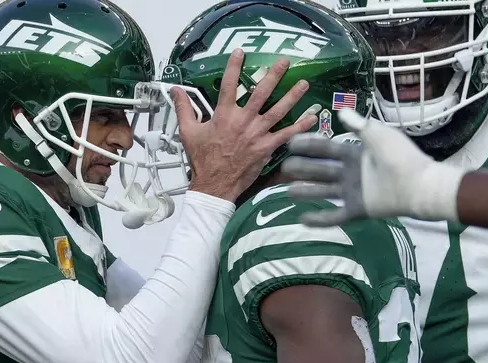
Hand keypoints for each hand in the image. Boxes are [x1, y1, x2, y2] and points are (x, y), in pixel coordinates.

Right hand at [172, 48, 317, 201]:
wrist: (214, 184)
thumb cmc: (202, 159)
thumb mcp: (188, 132)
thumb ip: (184, 108)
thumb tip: (175, 91)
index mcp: (223, 115)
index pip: (228, 84)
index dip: (234, 66)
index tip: (241, 52)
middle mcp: (242, 121)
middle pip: (261, 93)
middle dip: (274, 75)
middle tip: (285, 62)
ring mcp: (256, 134)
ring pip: (278, 110)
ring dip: (292, 96)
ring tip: (304, 84)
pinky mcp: (266, 147)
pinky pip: (286, 134)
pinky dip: (300, 126)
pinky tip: (311, 117)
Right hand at [281, 109, 463, 225]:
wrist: (418, 185)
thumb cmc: (401, 157)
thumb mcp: (379, 134)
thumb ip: (359, 125)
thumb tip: (340, 112)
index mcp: (356, 154)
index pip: (326, 148)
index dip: (309, 145)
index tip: (290, 142)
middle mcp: (351, 173)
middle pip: (320, 170)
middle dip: (302, 168)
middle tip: (284, 167)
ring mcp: (353, 192)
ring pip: (323, 191)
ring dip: (305, 191)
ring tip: (287, 191)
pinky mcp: (357, 209)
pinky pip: (334, 216)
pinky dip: (319, 219)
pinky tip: (302, 219)